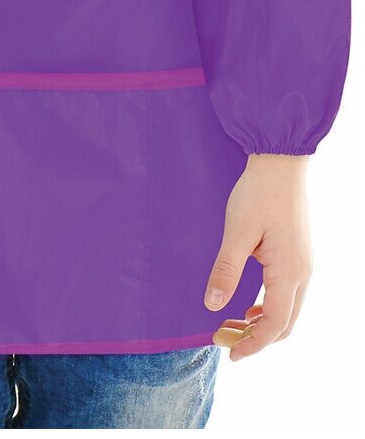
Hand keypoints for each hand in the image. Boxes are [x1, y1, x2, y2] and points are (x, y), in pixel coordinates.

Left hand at [204, 153, 313, 360]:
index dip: (252, 345)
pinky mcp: (298, 254)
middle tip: (226, 339)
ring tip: (232, 322)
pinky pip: (288, 293)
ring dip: (262, 323)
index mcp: (290, 272)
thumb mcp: (237, 232)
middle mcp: (303, 273)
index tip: (229, 353)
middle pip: (285, 324)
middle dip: (256, 338)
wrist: (281, 162)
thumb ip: (226, 270)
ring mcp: (304, 264)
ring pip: (288, 309)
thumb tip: (212, 305)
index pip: (274, 325)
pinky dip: (269, 306)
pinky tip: (248, 303)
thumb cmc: (259, 193)